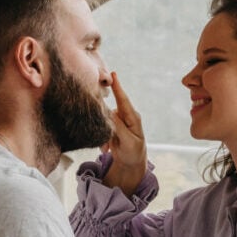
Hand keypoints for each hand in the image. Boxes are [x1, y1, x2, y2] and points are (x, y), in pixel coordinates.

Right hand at [103, 72, 146, 196]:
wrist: (131, 162)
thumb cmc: (133, 152)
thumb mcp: (128, 142)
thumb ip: (119, 127)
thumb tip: (110, 113)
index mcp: (133, 118)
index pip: (123, 100)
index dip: (118, 87)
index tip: (113, 74)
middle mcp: (125, 116)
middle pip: (110, 109)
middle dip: (104, 122)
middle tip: (106, 134)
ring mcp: (118, 121)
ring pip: (103, 121)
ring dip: (103, 135)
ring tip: (108, 149)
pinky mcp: (112, 126)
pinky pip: (102, 128)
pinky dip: (102, 140)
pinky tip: (106, 149)